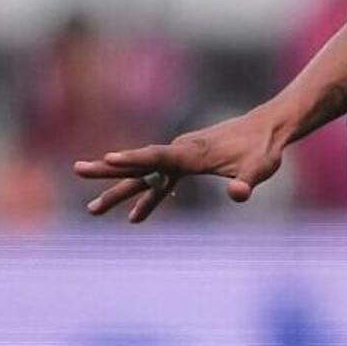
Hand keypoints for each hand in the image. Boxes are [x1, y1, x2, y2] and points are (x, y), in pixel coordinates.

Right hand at [77, 109, 288, 222]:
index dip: (133, 158)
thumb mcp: (260, 168)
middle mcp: (181, 152)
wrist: (268, 128)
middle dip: (109, 170)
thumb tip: (237, 195)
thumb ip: (247, 182)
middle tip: (77, 171)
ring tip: (93, 209)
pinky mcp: (188, 164)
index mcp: (192, 152)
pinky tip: (137, 216)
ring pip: (146, 174)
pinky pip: (162, 181)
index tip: (107, 158)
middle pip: (141, 163)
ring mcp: (182, 157)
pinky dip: (149, 197)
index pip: (158, 156)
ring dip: (121, 190)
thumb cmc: (264, 148)